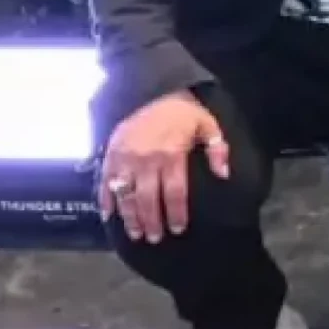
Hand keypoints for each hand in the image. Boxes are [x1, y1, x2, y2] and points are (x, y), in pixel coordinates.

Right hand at [99, 91, 230, 242]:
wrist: (151, 90)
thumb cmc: (183, 112)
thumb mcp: (208, 124)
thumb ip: (218, 150)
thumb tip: (224, 175)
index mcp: (171, 155)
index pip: (174, 192)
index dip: (175, 213)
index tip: (177, 229)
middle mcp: (146, 160)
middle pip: (148, 199)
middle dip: (151, 222)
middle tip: (155, 238)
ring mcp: (125, 159)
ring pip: (125, 195)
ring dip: (129, 217)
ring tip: (135, 234)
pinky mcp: (110, 155)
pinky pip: (104, 182)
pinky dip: (105, 200)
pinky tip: (108, 216)